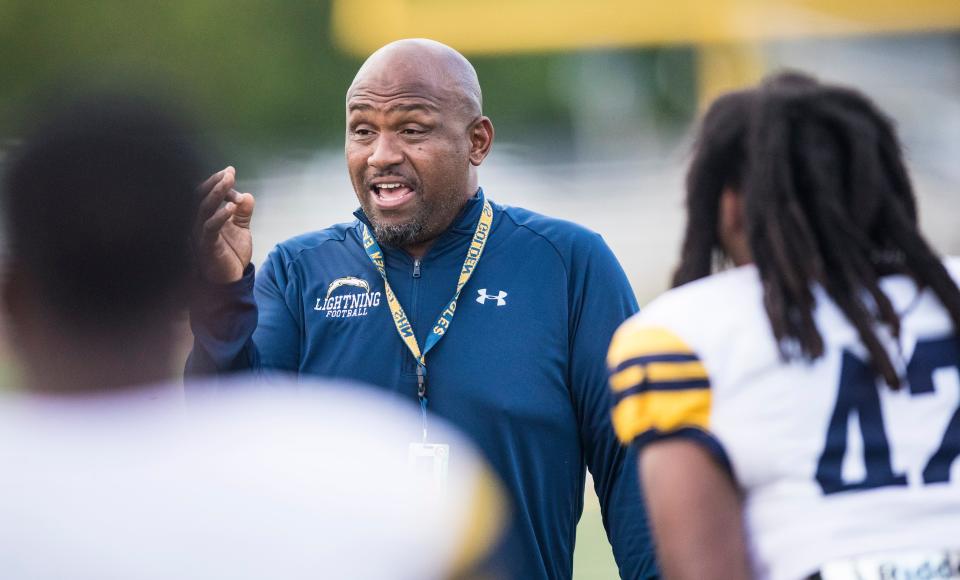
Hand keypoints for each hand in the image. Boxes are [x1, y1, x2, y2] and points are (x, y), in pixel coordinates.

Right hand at [195, 166, 254, 282]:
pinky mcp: (207, 246)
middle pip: (200, 197)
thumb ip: (243, 213)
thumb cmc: (231, 255)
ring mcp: (201, 235)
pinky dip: (220, 216)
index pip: (206, 194)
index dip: (217, 182)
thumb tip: (247, 195)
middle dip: (215, 182)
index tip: (230, 171)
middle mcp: (199, 224)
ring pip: (203, 208)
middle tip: (229, 172)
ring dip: (217, 193)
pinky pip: (209, 228)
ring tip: (229, 181)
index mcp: (206, 218)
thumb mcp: (241, 230)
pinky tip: (231, 207)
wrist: (231, 282)